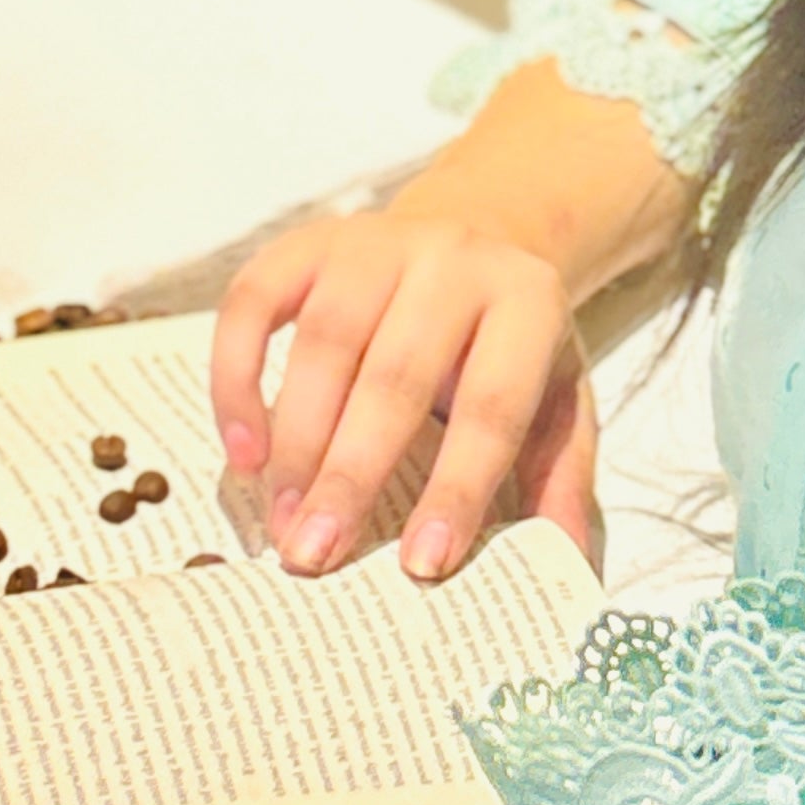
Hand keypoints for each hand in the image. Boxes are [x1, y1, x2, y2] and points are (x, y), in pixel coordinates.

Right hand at [209, 205, 598, 581]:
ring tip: (281, 522)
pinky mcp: (309, 243)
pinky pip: (253, 300)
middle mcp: (451, 261)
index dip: (457, 487)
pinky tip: (242, 450)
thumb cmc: (507, 346)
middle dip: (352, 474)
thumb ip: (561, 480)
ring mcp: (374, 243)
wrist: (475, 236)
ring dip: (294, 439)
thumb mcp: (558, 401)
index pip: (492, 406)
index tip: (423, 565)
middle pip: (395, 375)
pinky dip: (236, 376)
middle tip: (316, 555)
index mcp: (527, 304)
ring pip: (323, 340)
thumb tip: (568, 568)